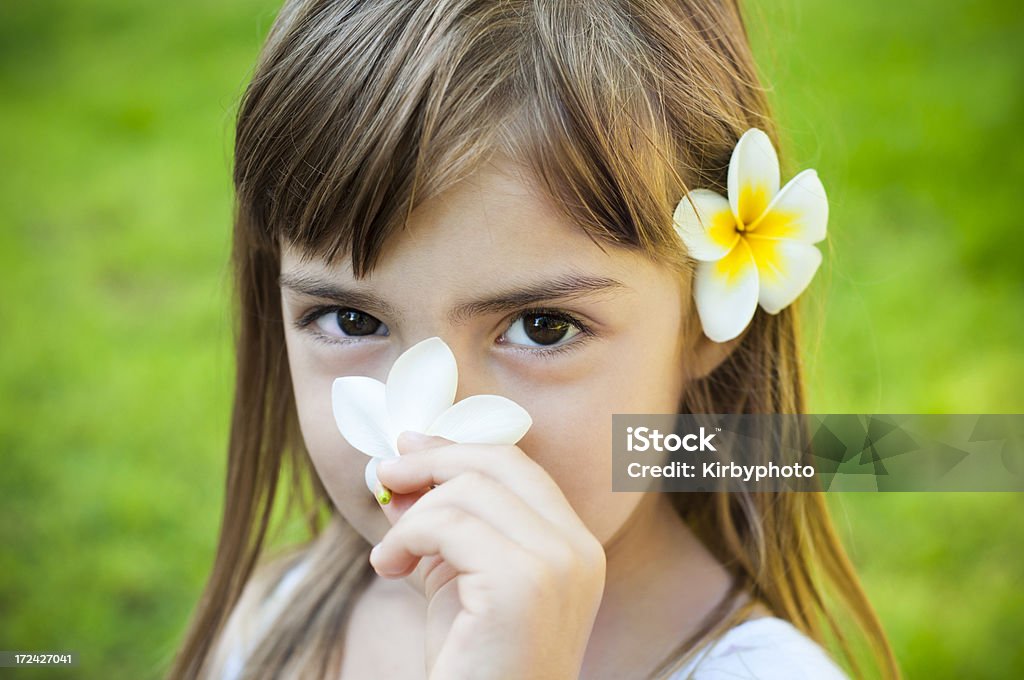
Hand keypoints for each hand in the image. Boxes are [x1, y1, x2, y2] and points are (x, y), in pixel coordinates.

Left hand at [370, 431, 606, 679]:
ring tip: (389, 555)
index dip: (459, 448)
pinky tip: (388, 567)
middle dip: (433, 458)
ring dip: (412, 514)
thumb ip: (442, 524)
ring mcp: (557, 565)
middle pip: (499, 462)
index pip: (519, 467)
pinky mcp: (522, 585)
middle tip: (385, 473)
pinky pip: (449, 525)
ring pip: (469, 490)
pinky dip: (405, 537)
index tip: (410, 445)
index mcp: (575, 546)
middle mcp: (578, 550)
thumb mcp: (457, 578)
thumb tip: (403, 468)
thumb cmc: (473, 662)